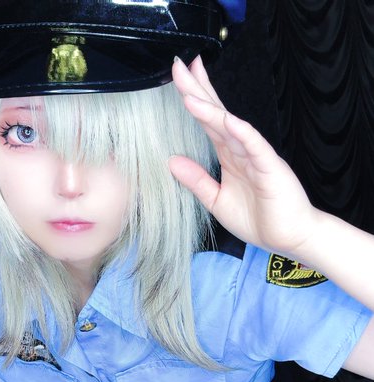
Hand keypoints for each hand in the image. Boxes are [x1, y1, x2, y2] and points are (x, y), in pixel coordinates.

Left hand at [170, 56, 318, 259]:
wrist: (289, 237)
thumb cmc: (258, 218)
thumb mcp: (216, 199)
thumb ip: (196, 180)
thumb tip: (172, 161)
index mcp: (229, 156)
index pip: (208, 122)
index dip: (194, 99)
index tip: (178, 77)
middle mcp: (241, 150)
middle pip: (217, 115)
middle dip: (198, 90)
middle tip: (180, 66)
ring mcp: (256, 156)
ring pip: (231, 127)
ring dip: (210, 109)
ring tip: (189, 92)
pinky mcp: (270, 167)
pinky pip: (254, 146)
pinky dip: (240, 132)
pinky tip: (226, 119)